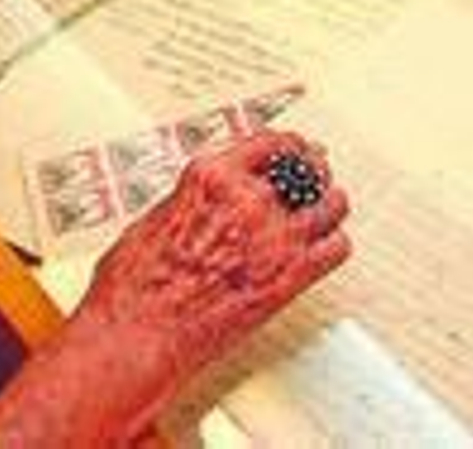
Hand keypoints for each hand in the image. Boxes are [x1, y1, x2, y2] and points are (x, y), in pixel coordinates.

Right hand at [0, 129, 349, 446]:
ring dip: (330, 204)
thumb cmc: (136, 281)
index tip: (296, 148)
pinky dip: (335, 244)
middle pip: (304, 169)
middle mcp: (247, 198)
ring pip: (330, 205)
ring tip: (329, 207)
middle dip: (313, 170)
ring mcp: (273, 237)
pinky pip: (335, 249)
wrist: (139, 331)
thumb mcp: (161, 213)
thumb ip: (198, 198)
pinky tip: (327, 246)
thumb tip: (211, 198)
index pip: (268, 142)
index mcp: (210, 175)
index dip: (289, 144)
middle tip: (318, 172)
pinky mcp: (289, 278)